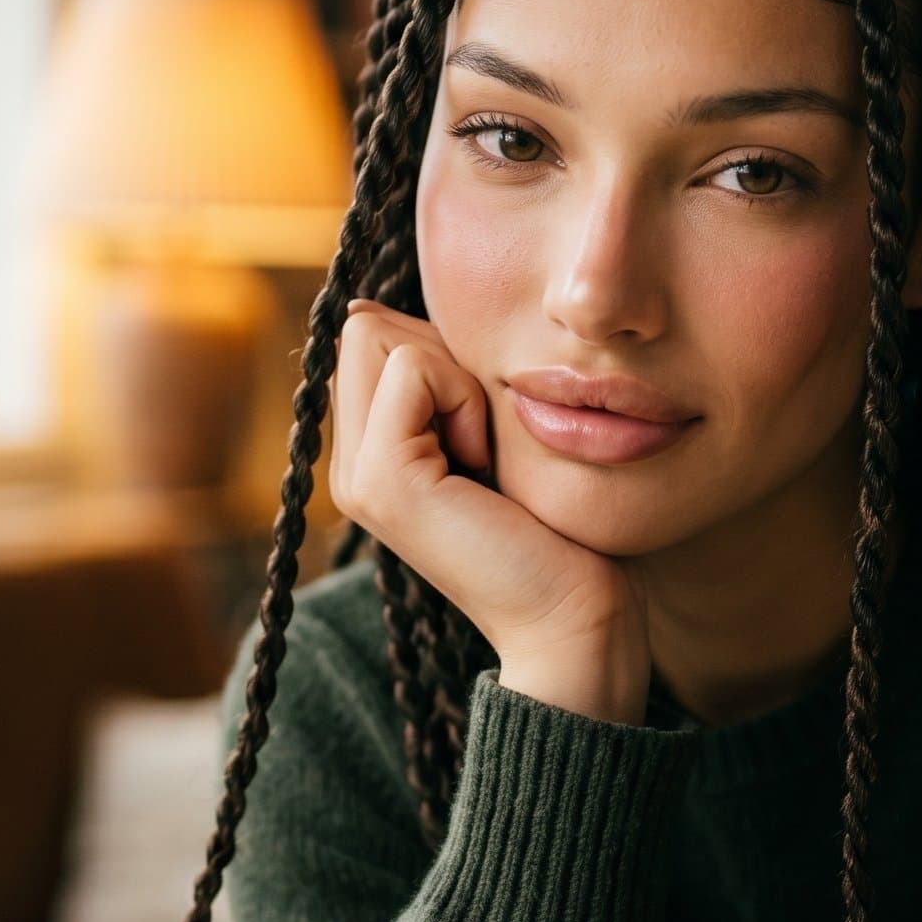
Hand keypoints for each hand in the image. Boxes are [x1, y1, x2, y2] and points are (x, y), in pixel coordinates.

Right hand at [329, 300, 650, 670]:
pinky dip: (464, 398)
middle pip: (364, 326)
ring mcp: (356, 474)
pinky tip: (483, 464)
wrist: (573, 615)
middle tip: (481, 438)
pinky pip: (412, 367)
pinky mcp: (381, 478)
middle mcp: (348, 465)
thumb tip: (395, 307)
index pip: (368, 333)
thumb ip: (445, 379)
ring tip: (482, 454)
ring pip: (375, 334)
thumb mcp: (490, 429)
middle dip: (440, 357)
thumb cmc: (556, 525)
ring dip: (454, 378)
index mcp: (369, 453)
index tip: (480, 426)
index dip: (438, 353)